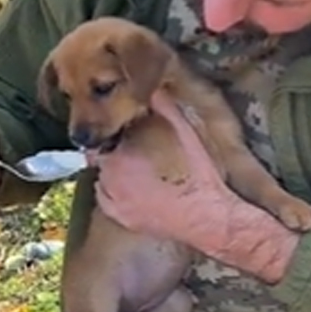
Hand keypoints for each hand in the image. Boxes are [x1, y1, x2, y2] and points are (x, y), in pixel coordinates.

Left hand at [93, 90, 236, 247]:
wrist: (208, 219)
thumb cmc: (200, 179)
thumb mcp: (190, 139)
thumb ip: (170, 113)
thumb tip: (157, 91)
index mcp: (124, 158)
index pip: (105, 141)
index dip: (115, 135)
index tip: (126, 133)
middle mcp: (113, 182)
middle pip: (103, 161)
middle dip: (114, 153)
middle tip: (132, 150)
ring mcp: (117, 203)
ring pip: (102, 181)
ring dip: (112, 173)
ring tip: (131, 168)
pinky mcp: (124, 220)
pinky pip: (106, 202)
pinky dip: (111, 193)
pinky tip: (125, 188)